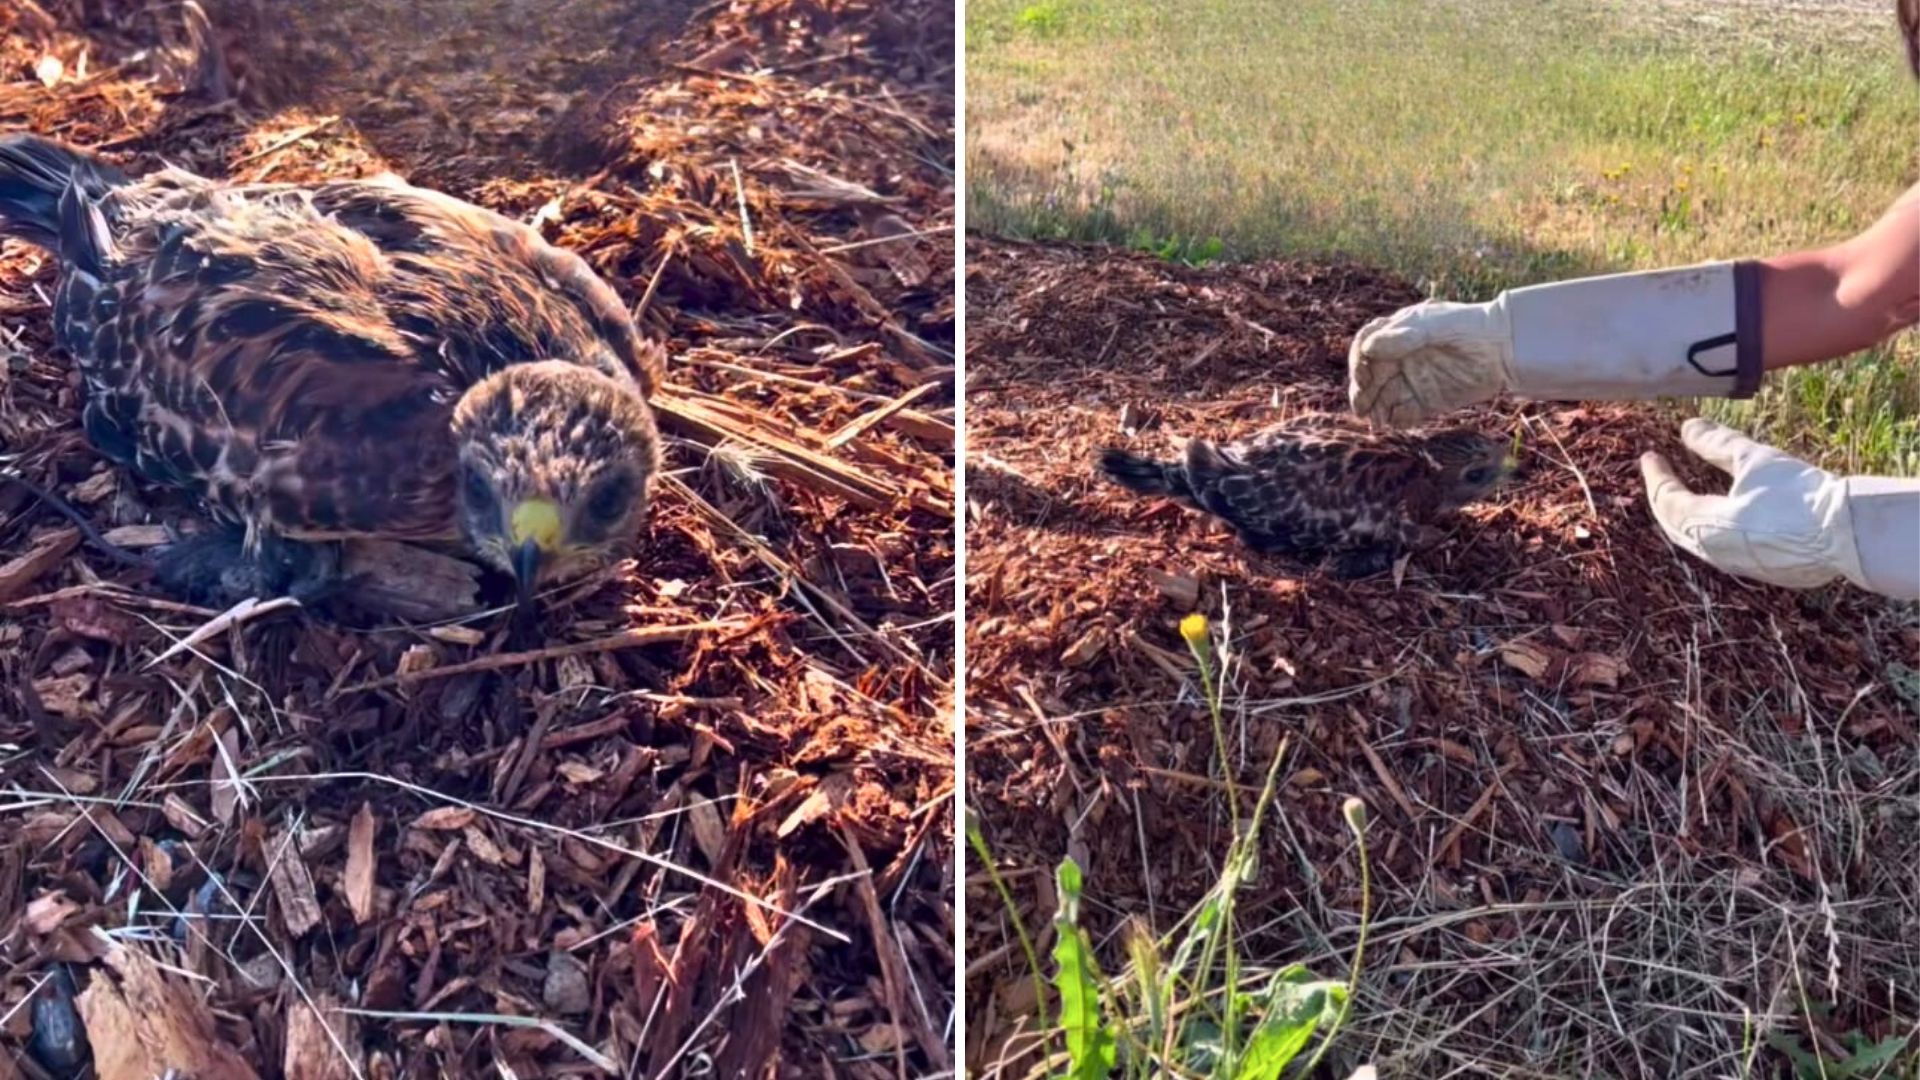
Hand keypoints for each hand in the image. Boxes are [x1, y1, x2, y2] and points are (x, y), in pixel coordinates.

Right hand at [1347, 300, 1513, 426]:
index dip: (1359, 362)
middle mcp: (1400, 359)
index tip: (1364, 374)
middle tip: (1361, 406)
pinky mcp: (1426, 402)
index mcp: (1397, 334)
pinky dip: (1396, 420)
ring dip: (1375, 410)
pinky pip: (1404, 414)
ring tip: (1374, 422)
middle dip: (1361, 392)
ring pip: (1383, 398)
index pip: (1365, 348)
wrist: (1506, 348)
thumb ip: (1403, 336)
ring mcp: (1412, 380)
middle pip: (1370, 377)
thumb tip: (1368, 349)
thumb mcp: (1435, 325)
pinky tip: (1394, 423)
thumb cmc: (1470, 327)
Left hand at [1638, 419, 1861, 589]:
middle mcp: (1715, 553)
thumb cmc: (1800, 494)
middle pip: (1674, 525)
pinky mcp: (1763, 572)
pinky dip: (1710, 532)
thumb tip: (1688, 427)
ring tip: (1682, 495)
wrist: (1848, 534)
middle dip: (1663, 498)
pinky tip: (1720, 521)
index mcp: (1705, 526)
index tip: (1650, 456)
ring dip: (1684, 518)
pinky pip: (1722, 552)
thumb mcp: (1756, 460)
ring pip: (1696, 542)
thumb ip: (1718, 444)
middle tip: (1660, 475)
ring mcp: (1739, 567)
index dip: (1656, 475)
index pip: (1667, 499)